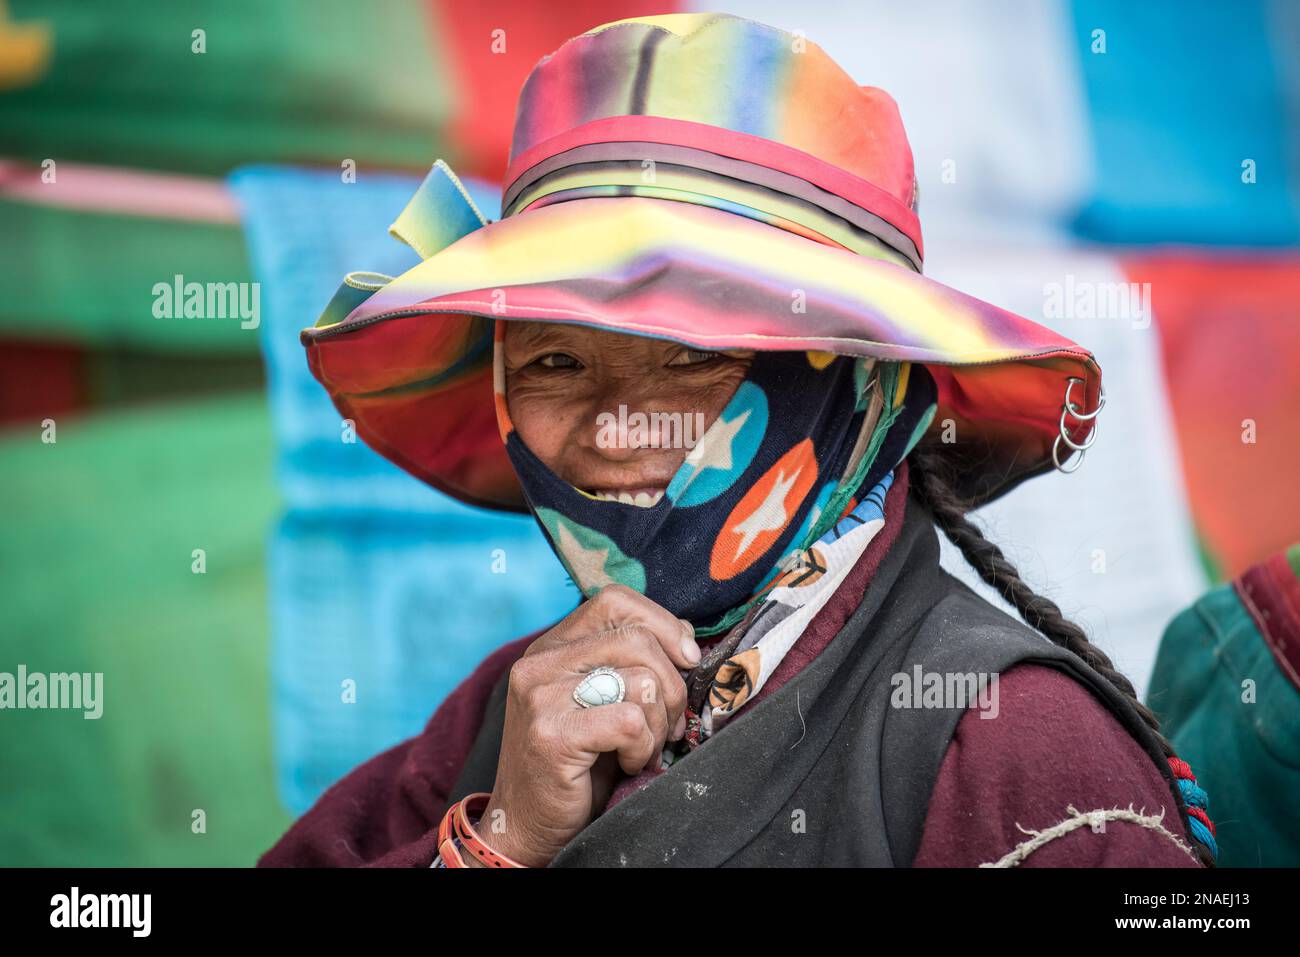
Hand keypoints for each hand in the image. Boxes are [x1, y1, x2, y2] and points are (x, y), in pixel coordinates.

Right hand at [472, 585, 699, 867]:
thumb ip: (630, 661)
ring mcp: (540, 696)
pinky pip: (631, 721)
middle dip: (673, 685)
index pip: (615, 600)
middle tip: (669, 723)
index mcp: (551, 646)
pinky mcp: (551, 733)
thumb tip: (686, 632)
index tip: (686, 660)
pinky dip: (643, 747)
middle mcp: (538, 662)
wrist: (527, 825)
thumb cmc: (577, 763)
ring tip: (640, 748)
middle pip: (637, 639)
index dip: (662, 623)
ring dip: (658, 724)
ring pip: (642, 681)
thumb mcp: (604, 700)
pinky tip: (627, 763)